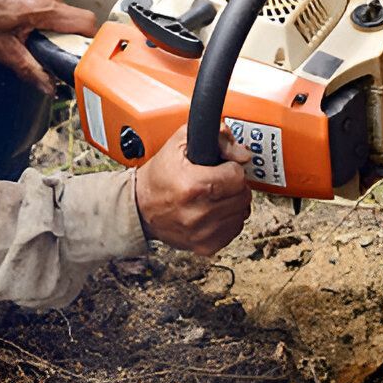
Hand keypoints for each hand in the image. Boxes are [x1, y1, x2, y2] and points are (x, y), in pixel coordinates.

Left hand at [0, 0, 97, 95]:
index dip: (92, 40)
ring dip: (53, 24)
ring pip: (64, 11)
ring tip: (31, 29)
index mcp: (43, 8)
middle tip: (46, 44)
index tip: (86, 53)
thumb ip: (29, 69)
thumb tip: (48, 87)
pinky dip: (45, 12)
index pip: (86, 23)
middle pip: (75, 19)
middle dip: (65, 36)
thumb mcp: (1, 47)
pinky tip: (26, 16)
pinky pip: (53, 0)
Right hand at [134, 125, 253, 255]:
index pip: (237, 176)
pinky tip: (213, 211)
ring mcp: (203, 232)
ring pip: (242, 212)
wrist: (139, 208)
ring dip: (233, 202)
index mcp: (193, 186)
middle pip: (243, 195)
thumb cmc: (159, 176)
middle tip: (217, 181)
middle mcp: (198, 212)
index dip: (230, 168)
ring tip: (214, 196)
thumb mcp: (180, 143)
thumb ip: (216, 136)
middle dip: (233, 185)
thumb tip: (242, 152)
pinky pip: (235, 229)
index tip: (221, 168)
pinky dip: (229, 219)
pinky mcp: (206, 246)